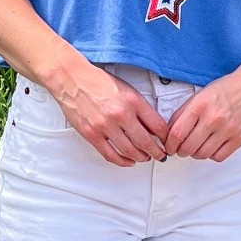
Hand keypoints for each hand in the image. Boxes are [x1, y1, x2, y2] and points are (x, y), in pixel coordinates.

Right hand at [52, 62, 169, 167]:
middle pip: (146, 142)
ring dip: (141, 158)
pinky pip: (110, 155)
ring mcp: (105, 126)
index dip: (166, 137)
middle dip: (157, 152)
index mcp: (133, 101)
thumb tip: (152, 127)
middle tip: (160, 155)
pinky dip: (122, 161)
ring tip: (145, 158)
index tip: (167, 142)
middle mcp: (121, 114)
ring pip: (130, 151)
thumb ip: (140, 108)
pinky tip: (128, 161)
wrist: (72, 79)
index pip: (158, 125)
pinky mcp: (92, 135)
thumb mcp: (126, 89)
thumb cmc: (98, 81)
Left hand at [164, 61, 240, 161]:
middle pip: (188, 147)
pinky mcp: (239, 138)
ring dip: (195, 154)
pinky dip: (211, 155)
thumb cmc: (225, 89)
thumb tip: (170, 131)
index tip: (169, 147)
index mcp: (200, 106)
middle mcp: (213, 118)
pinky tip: (211, 147)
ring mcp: (227, 130)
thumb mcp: (200, 95)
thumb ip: (184, 112)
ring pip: (203, 154)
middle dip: (181, 151)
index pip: (177, 133)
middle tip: (181, 150)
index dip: (170, 144)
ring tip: (196, 148)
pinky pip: (219, 156)